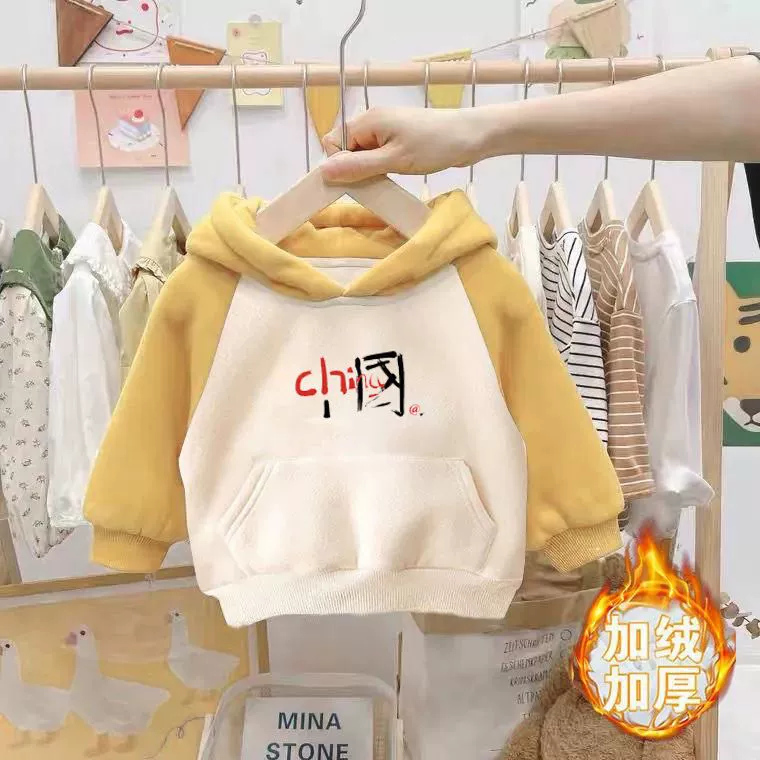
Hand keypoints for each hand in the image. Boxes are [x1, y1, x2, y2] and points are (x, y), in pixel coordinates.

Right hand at [321, 107, 481, 182]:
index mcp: (368, 120)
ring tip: (390, 176)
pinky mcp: (398, 138)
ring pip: (362, 152)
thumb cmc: (435, 145)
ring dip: (369, 169)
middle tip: (376, 179)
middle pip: (346, 147)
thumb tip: (323, 172)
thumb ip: (357, 167)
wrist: (471, 137)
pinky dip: (381, 166)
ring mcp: (387, 128)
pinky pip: (377, 154)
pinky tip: (396, 172)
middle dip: (354, 167)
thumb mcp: (393, 160)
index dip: (340, 163)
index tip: (357, 179)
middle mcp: (374, 120)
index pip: (333, 143)